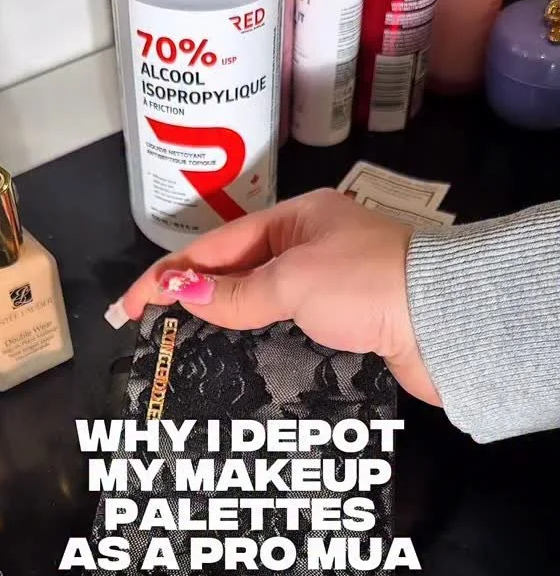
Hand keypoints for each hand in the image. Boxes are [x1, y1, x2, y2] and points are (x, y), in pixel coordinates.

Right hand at [123, 189, 440, 405]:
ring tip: (181, 345)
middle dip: (190, 296)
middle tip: (149, 328)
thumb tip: (181, 294)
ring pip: (259, 301)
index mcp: (296, 219)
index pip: (216, 246)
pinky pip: (284, 326)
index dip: (168, 275)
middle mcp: (310, 247)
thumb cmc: (368, 285)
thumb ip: (237, 292)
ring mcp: (328, 285)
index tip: (130, 305)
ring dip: (222, 321)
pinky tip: (235, 356)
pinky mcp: (345, 322)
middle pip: (235, 271)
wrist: (445, 322)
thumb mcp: (293, 281)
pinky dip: (255, 338)